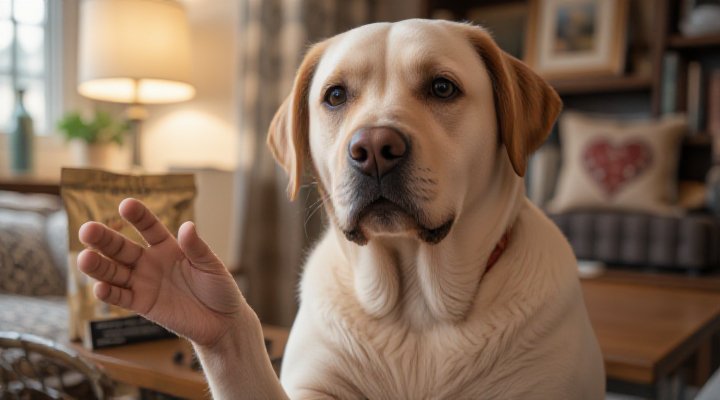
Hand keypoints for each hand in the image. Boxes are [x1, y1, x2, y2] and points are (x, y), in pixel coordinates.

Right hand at [78, 198, 245, 346]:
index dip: (138, 217)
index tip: (126, 205)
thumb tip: (187, 226)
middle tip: (87, 230)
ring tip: (84, 258)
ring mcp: (144, 283)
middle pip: (123, 248)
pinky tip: (99, 287)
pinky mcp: (142, 304)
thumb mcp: (211, 266)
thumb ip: (197, 248)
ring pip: (115, 272)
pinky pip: (122, 297)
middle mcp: (151, 262)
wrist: (222, 322)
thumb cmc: (220, 289)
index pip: (149, 227)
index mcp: (168, 246)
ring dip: (98, 266)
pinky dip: (109, 293)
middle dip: (105, 239)